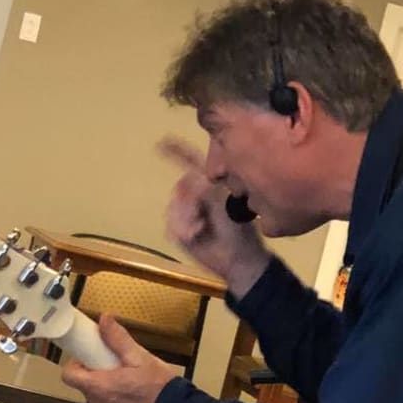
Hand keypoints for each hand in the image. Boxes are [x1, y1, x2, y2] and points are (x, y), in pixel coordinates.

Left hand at [61, 314, 178, 402]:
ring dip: (106, 393)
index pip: (69, 375)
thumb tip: (104, 319)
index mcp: (98, 387)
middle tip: (117, 369)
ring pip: (96, 401)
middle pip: (85, 387)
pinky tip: (134, 402)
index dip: (76, 365)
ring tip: (130, 386)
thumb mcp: (140, 358)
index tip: (90, 358)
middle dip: (97, 377)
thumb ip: (118, 339)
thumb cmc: (159, 389)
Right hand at [159, 136, 270, 296]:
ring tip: (201, 229)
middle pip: (180, 188)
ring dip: (186, 219)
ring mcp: (187, 214)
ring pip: (173, 208)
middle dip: (189, 202)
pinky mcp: (180, 230)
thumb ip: (205, 191)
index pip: (192, 164)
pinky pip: (171, 224)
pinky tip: (195, 235)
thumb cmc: (240, 231)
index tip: (162, 142)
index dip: (177, 152)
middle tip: (203, 216)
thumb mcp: (225, 205)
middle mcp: (197, 197)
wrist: (238, 260)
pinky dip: (182, 230)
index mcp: (210, 187)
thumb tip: (190, 177)